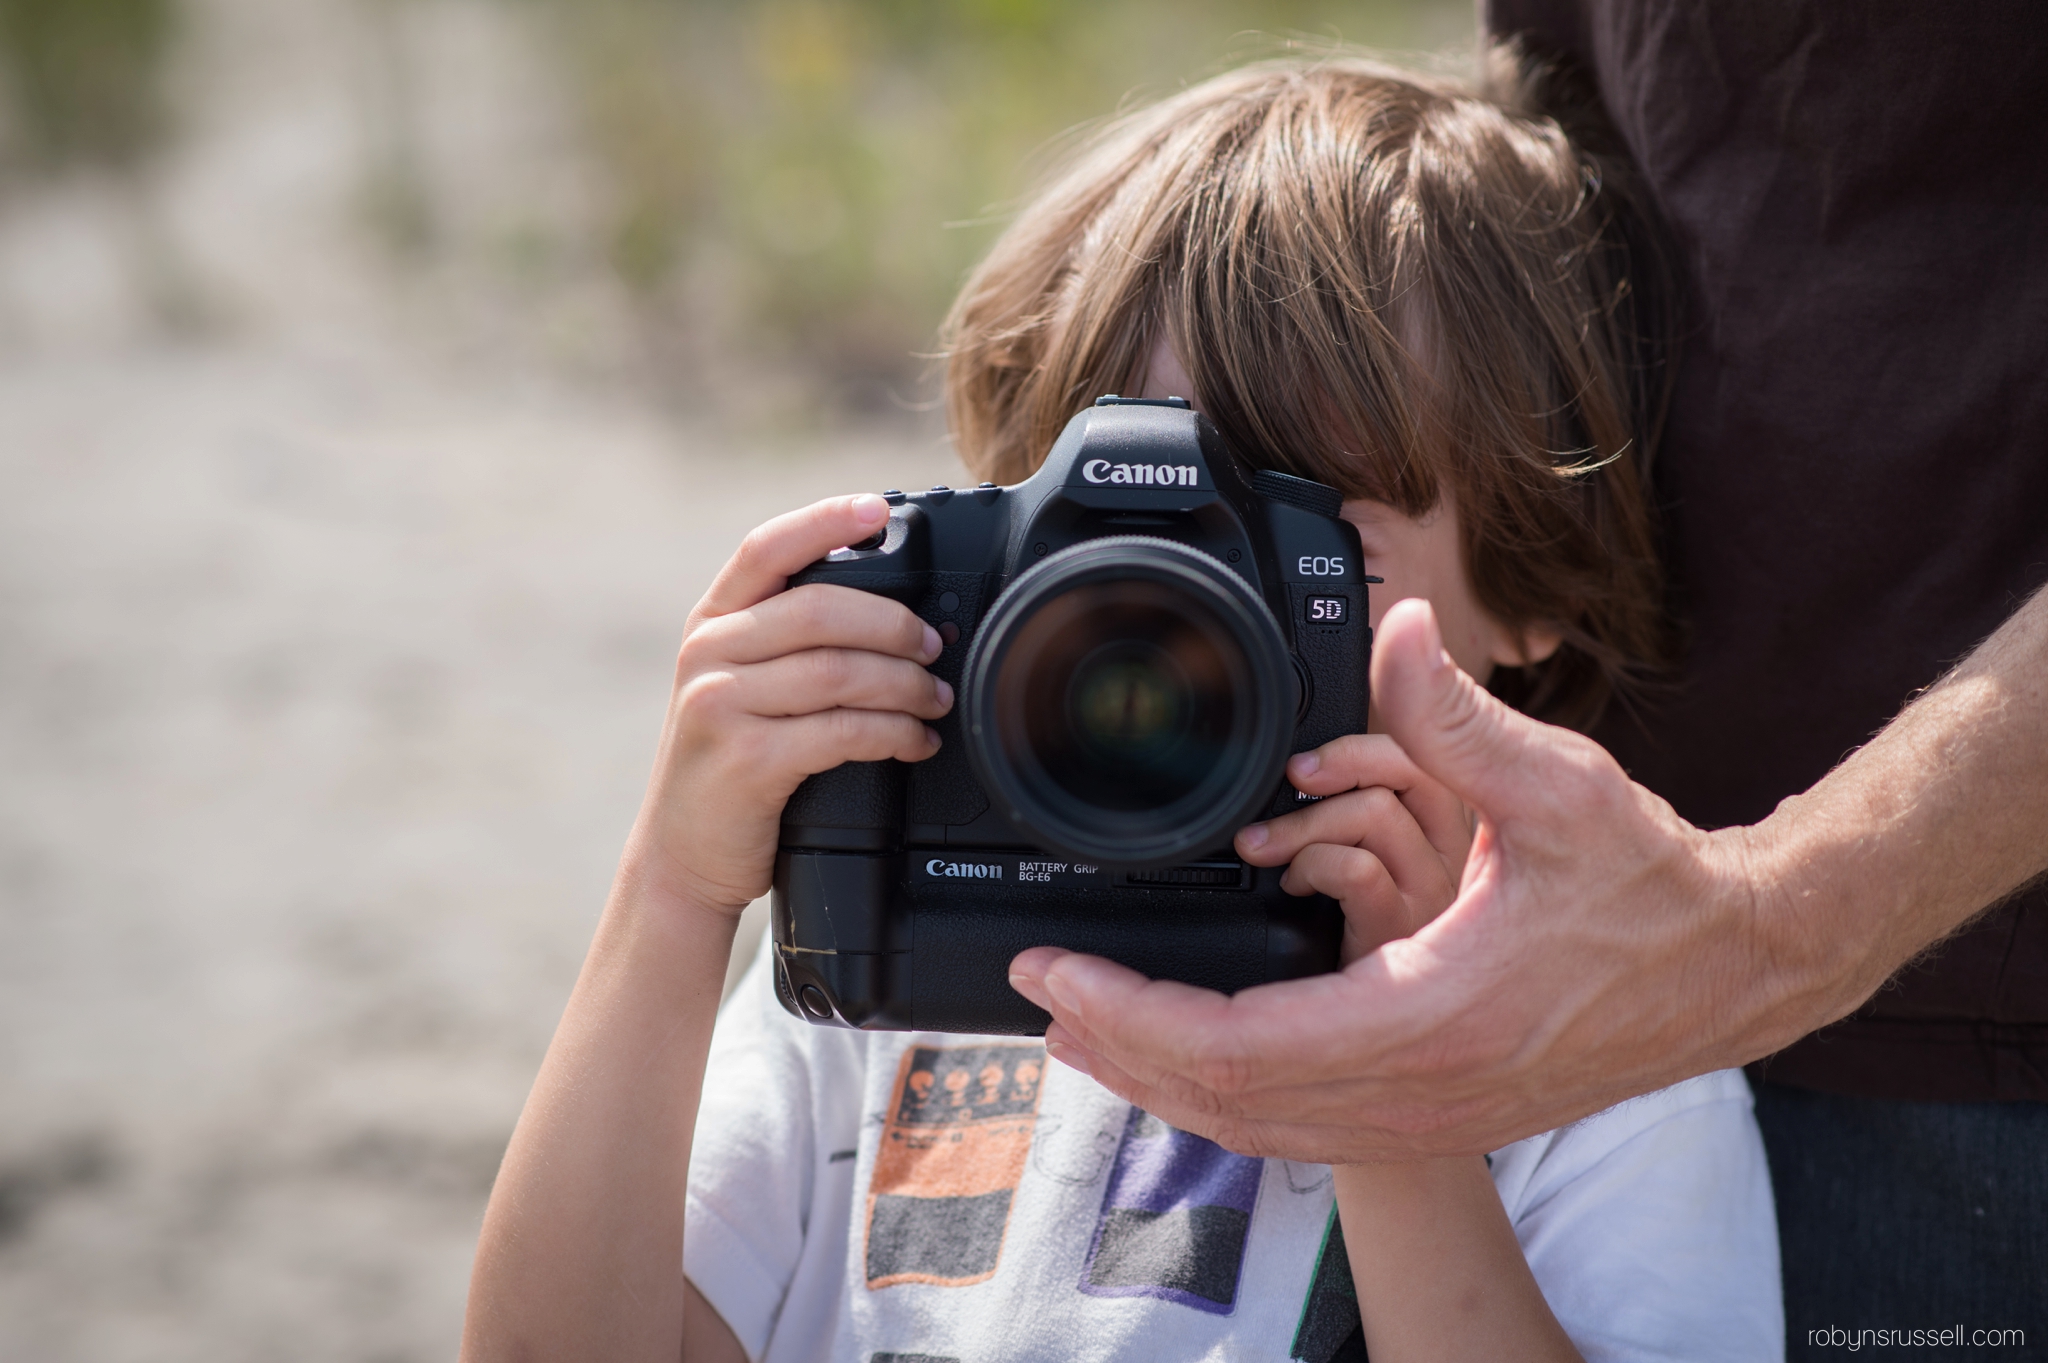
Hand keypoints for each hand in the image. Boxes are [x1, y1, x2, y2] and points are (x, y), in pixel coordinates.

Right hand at [625, 494, 951, 915]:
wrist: (680, 857)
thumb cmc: (728, 767)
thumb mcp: (739, 688)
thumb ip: (787, 643)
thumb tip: (893, 612)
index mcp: (712, 623)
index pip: (767, 549)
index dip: (825, 520)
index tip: (878, 509)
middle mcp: (709, 654)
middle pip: (821, 608)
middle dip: (894, 624)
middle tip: (933, 647)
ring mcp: (721, 705)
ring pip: (839, 671)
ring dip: (906, 685)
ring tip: (935, 701)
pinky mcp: (747, 759)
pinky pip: (842, 730)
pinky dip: (894, 734)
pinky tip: (914, 741)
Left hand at [1009, 598, 1789, 1161]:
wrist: (1733, 970)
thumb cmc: (1651, 888)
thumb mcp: (1560, 789)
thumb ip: (1458, 716)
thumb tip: (1396, 630)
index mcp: (1426, 1021)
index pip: (1234, 1044)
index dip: (1130, 1010)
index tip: (1057, 966)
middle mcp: (1417, 1090)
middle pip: (1222, 1099)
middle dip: (1118, 1047)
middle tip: (1040, 990)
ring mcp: (1427, 1114)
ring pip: (1256, 1125)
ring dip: (1159, 1077)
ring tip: (1083, 1027)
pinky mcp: (1437, 1110)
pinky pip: (1300, 1125)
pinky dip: (1222, 1095)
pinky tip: (1186, 1061)